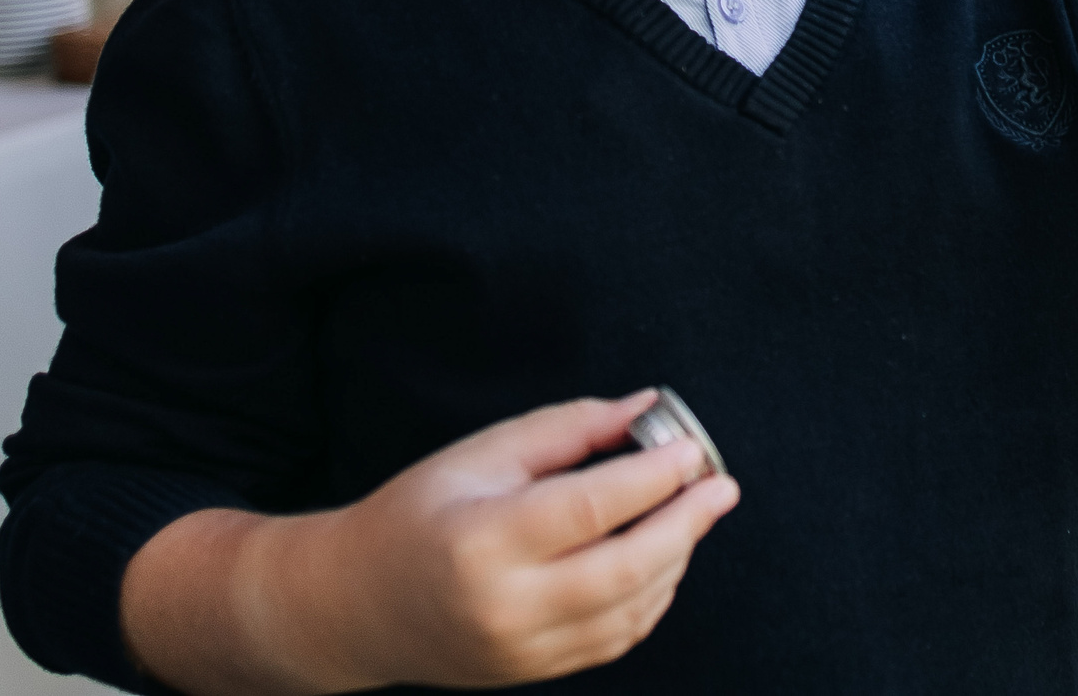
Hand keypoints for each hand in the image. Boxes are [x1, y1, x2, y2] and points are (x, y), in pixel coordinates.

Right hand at [123, 393, 739, 693]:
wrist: (356, 605)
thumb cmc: (419, 512)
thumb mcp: (482, 454)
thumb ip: (568, 430)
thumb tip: (647, 408)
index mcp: (481, 540)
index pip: (590, 509)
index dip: (652, 476)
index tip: (692, 448)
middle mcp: (504, 605)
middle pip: (624, 570)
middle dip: (685, 524)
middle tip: (722, 484)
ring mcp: (521, 650)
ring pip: (629, 610)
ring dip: (675, 559)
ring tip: (691, 513)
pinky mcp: (533, 673)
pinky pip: (615, 638)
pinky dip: (651, 597)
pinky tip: (662, 557)